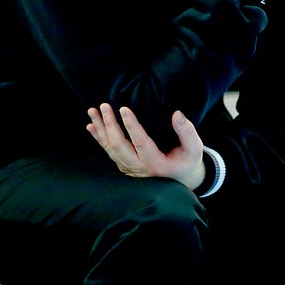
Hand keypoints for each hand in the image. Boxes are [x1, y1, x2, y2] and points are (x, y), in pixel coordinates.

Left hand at [86, 104, 204, 189]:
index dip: (131, 126)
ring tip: (92, 111)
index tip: (124, 109)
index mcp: (156, 163)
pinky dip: (99, 139)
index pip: (141, 143)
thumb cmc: (187, 161)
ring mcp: (130, 168)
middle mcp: (140, 167)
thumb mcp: (194, 148)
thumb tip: (176, 114)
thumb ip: (187, 132)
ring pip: (110, 149)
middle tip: (105, 106)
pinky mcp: (125, 166)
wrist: (181, 179)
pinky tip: (91, 127)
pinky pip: (109, 152)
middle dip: (110, 125)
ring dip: (100, 129)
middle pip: (119, 146)